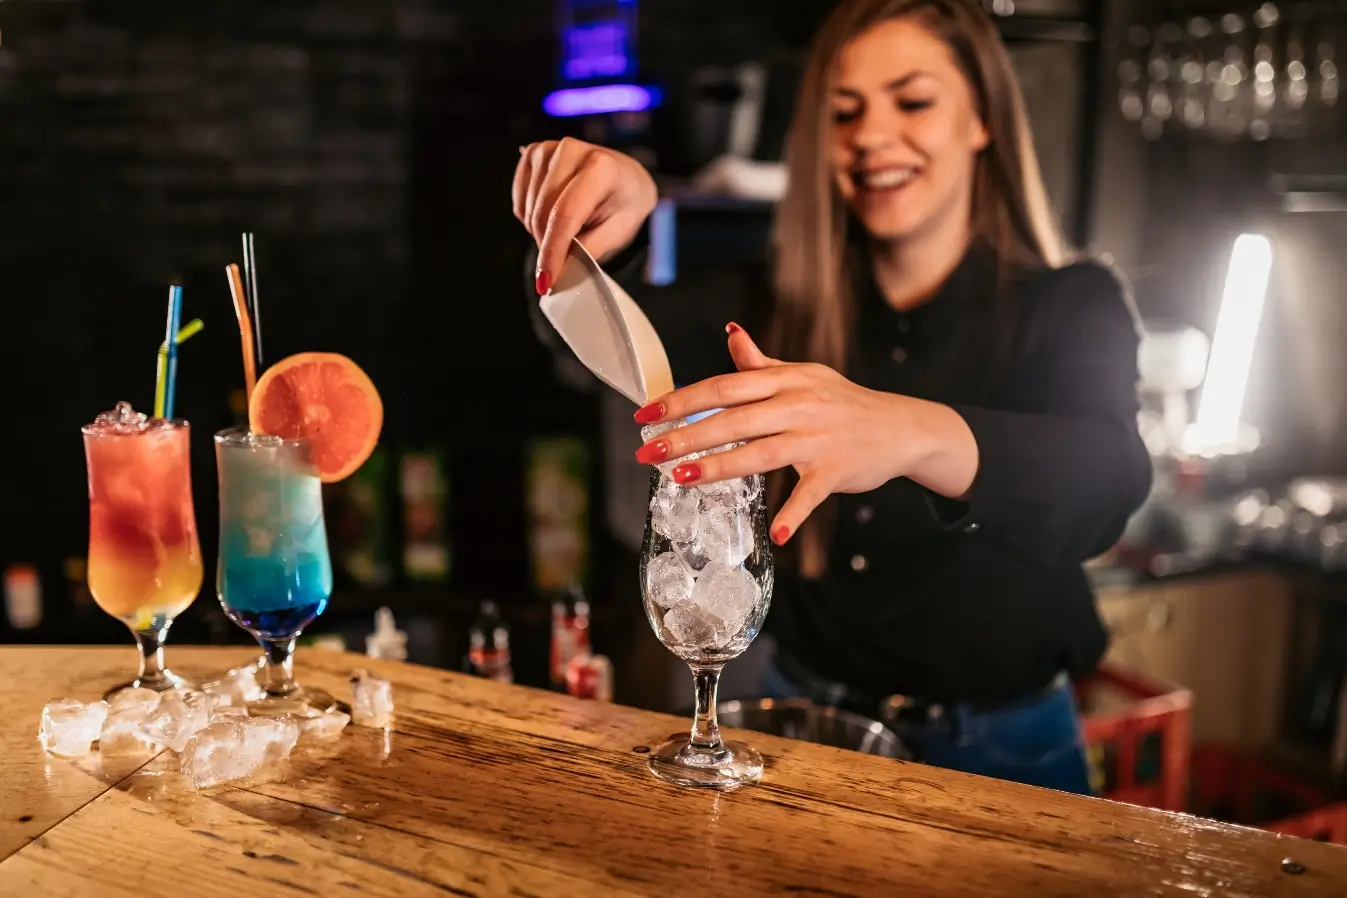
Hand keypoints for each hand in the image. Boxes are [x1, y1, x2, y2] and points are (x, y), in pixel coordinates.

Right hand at [512, 138, 657, 293]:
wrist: (624, 177)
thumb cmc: (624, 204)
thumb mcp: (619, 231)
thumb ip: (589, 249)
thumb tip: (559, 269)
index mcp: (601, 167)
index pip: (565, 214)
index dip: (552, 251)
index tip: (546, 282)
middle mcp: (570, 150)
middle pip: (542, 213)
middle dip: (548, 245)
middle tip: (566, 257)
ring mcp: (547, 149)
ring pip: (528, 211)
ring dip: (541, 232)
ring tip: (568, 230)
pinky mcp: (532, 153)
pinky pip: (520, 202)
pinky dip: (532, 218)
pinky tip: (553, 214)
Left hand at [633, 325, 964, 543]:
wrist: (902, 426)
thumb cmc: (843, 402)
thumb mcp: (804, 375)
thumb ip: (762, 363)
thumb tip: (731, 333)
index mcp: (785, 379)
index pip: (723, 386)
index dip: (682, 400)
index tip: (647, 415)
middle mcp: (798, 404)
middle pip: (733, 419)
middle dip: (686, 436)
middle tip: (648, 452)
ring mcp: (818, 438)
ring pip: (761, 453)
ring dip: (719, 467)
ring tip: (682, 478)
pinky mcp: (837, 469)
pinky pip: (811, 494)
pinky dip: (795, 514)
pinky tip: (776, 533)